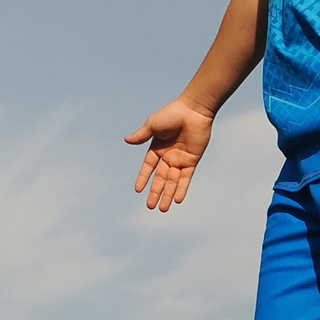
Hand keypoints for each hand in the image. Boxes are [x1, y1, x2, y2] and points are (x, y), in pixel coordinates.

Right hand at [124, 98, 216, 212]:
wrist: (193, 110)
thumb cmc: (172, 113)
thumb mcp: (153, 125)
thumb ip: (141, 135)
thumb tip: (126, 140)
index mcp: (157, 147)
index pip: (148, 167)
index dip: (143, 178)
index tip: (137, 190)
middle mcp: (168, 156)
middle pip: (160, 178)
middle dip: (155, 192)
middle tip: (150, 207)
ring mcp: (180, 159)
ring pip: (172, 181)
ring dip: (168, 195)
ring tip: (163, 209)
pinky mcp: (192, 160)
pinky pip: (186, 178)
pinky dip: (181, 188)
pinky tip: (177, 199)